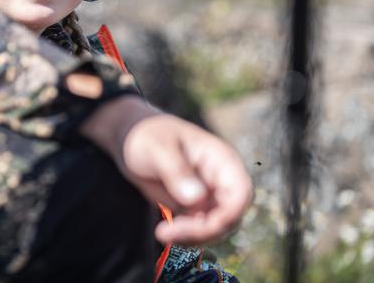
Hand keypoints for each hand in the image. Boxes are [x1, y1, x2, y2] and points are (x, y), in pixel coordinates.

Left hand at [81, 96, 252, 245]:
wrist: (132, 142)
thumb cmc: (148, 136)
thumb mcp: (158, 149)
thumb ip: (177, 171)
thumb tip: (197, 198)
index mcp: (221, 159)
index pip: (241, 193)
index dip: (228, 215)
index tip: (201, 226)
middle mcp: (221, 180)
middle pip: (230, 217)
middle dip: (204, 231)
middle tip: (168, 233)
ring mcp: (210, 195)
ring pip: (217, 228)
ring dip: (194, 237)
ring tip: (163, 233)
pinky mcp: (195, 207)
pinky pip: (201, 230)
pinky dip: (187, 237)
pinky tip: (164, 231)